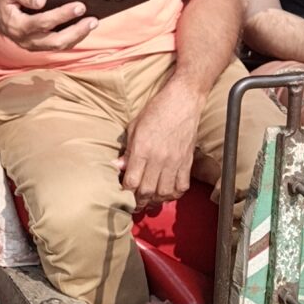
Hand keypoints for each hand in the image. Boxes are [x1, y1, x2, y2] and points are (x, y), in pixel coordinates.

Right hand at [0, 0, 96, 50]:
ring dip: (78, 36)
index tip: (80, 6)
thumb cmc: (0, 0)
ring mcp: (32, 45)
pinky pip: (57, 45)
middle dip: (77, 31)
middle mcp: (26, 40)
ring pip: (59, 46)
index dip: (64, 14)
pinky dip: (72, 38)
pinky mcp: (37, 45)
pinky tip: (83, 27)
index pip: (45, 22)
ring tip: (92, 23)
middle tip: (93, 19)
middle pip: (57, 41)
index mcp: (18, 26)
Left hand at [114, 83, 203, 210]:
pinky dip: (173, 194)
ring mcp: (175, 161)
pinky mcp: (187, 161)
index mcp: (142, 149)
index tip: (122, 194)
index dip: (125, 192)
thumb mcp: (135, 127)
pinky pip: (181, 186)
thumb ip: (127, 151)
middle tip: (134, 203)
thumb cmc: (156, 110)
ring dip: (155, 200)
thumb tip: (116, 167)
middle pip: (146, 191)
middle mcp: (159, 158)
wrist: (182, 100)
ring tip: (149, 200)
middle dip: (138, 201)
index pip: (131, 182)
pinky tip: (166, 192)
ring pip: (164, 193)